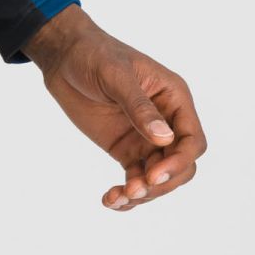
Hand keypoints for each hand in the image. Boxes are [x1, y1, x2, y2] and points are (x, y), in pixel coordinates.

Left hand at [20, 4, 207, 211]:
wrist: (63, 56)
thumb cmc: (93, 54)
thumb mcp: (115, 74)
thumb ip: (138, 106)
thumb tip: (165, 139)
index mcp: (173, 98)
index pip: (191, 140)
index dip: (179, 161)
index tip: (155, 175)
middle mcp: (166, 121)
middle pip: (180, 165)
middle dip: (162, 182)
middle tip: (135, 190)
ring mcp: (146, 137)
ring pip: (159, 178)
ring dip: (144, 193)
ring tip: (119, 197)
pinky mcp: (126, 148)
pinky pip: (135, 177)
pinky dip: (128, 192)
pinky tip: (111, 201)